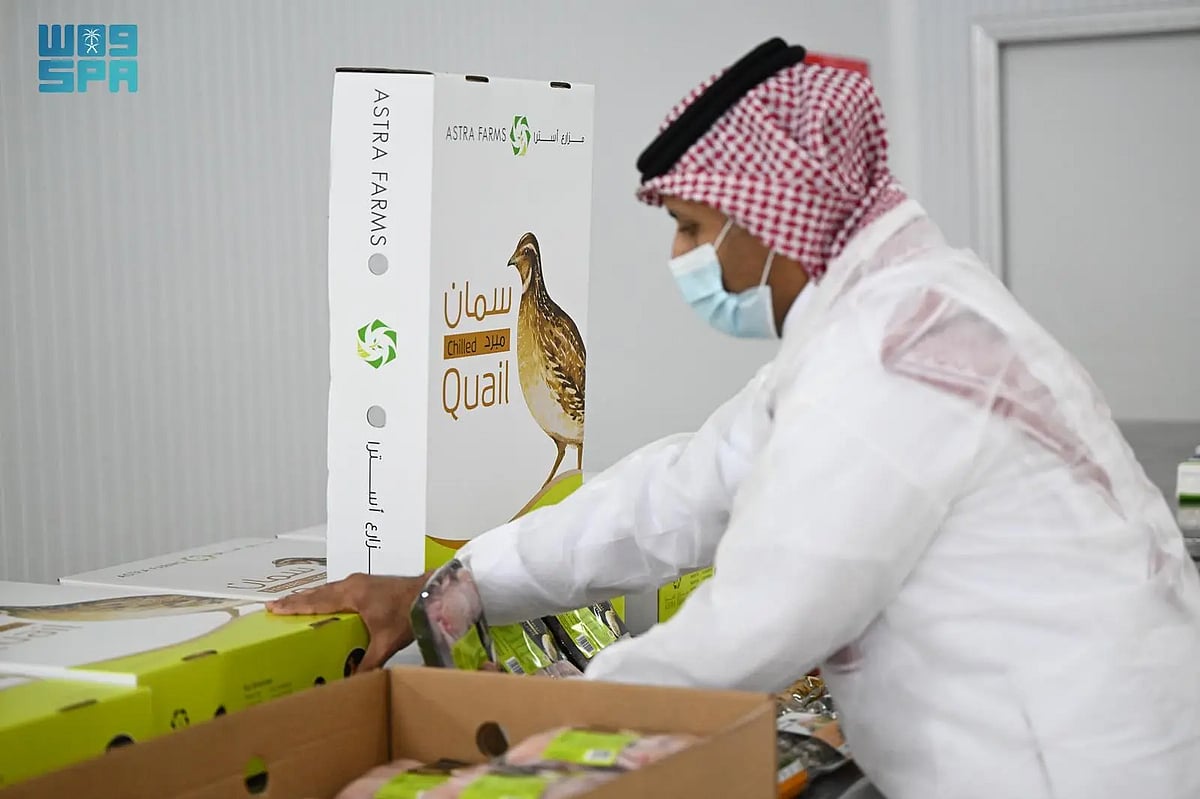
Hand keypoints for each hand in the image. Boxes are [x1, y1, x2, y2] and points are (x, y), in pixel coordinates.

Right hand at [267, 572, 430, 671]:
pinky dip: (326, 595)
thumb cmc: (407, 614)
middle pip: (318, 592)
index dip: (293, 606)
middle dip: (297, 599)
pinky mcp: (370, 584)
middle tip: (275, 605)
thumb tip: (351, 682)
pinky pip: (339, 590)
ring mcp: (361, 582)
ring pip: (329, 589)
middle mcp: (352, 584)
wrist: (432, 594)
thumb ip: (368, 662)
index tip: (272, 607)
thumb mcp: (386, 642)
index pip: (315, 601)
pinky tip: (326, 603)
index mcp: (351, 595)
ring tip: (295, 603)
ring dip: (312, 596)